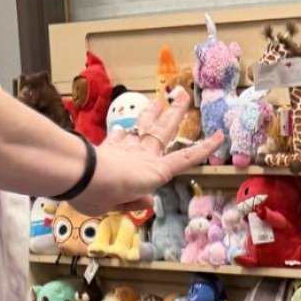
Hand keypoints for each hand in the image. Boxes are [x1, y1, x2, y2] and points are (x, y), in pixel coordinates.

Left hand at [75, 88, 222, 214]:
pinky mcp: (109, 145)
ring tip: (159, 100)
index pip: (185, 159)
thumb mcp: (125, 206)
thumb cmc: (106, 196)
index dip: (204, 149)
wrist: (81, 177)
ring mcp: (127, 147)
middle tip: (184, 95)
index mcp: (155, 172)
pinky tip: (123, 129)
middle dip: (176, 113)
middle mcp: (145, 155)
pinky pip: (119, 137)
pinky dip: (122, 134)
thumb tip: (146, 200)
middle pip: (164, 130)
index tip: (219, 136)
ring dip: (152, 113)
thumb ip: (137, 202)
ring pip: (143, 126)